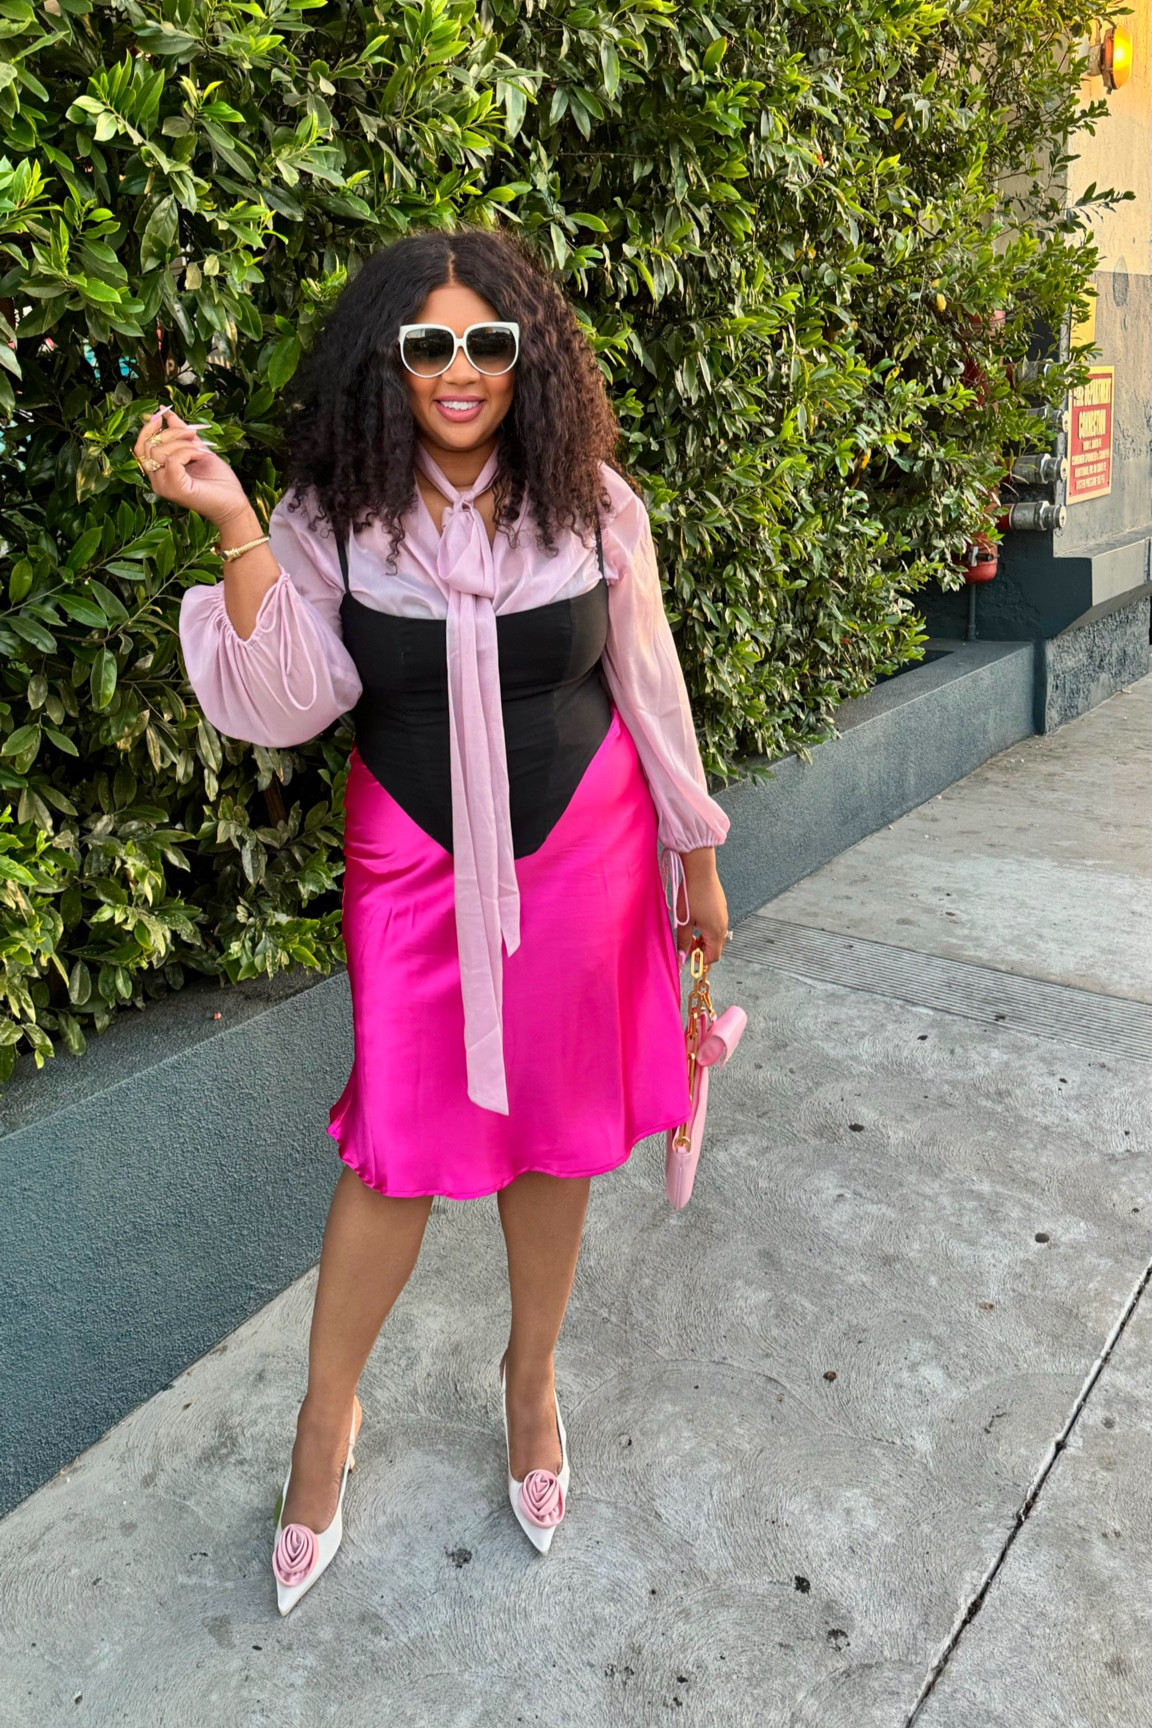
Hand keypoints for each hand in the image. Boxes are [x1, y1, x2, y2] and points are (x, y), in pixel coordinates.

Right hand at [132, 405, 249, 527]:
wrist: (233, 503)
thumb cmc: (217, 480)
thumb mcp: (196, 448)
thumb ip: (180, 432)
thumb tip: (165, 411)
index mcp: (159, 471)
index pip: (140, 447)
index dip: (147, 430)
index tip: (160, 416)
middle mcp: (157, 480)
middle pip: (150, 446)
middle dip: (173, 433)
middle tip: (194, 434)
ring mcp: (164, 486)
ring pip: (159, 452)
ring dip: (183, 443)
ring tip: (200, 449)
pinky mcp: (175, 489)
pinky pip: (172, 460)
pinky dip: (188, 452)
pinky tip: (201, 456)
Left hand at [674, 847, 728, 965]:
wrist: (700, 870)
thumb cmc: (691, 894)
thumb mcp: (684, 921)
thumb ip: (683, 942)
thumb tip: (681, 959)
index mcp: (715, 932)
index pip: (713, 957)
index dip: (700, 960)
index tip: (688, 957)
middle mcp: (723, 925)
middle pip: (716, 947)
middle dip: (701, 949)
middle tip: (686, 943)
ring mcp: (724, 915)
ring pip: (715, 936)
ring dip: (703, 938)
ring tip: (689, 930)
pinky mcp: (721, 907)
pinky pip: (716, 924)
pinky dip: (706, 928)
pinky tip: (695, 918)